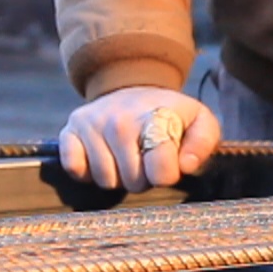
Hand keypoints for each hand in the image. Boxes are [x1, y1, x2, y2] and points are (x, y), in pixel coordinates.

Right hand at [57, 88, 221, 191]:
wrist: (131, 90)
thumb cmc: (168, 115)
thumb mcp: (198, 121)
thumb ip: (203, 142)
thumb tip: (186, 165)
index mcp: (153, 117)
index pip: (161, 171)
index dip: (167, 174)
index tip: (168, 163)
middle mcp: (119, 121)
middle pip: (133, 181)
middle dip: (143, 178)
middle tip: (146, 160)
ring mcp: (91, 125)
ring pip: (105, 180)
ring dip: (118, 177)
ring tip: (126, 158)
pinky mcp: (69, 131)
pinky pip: (75, 170)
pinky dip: (87, 172)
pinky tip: (102, 158)